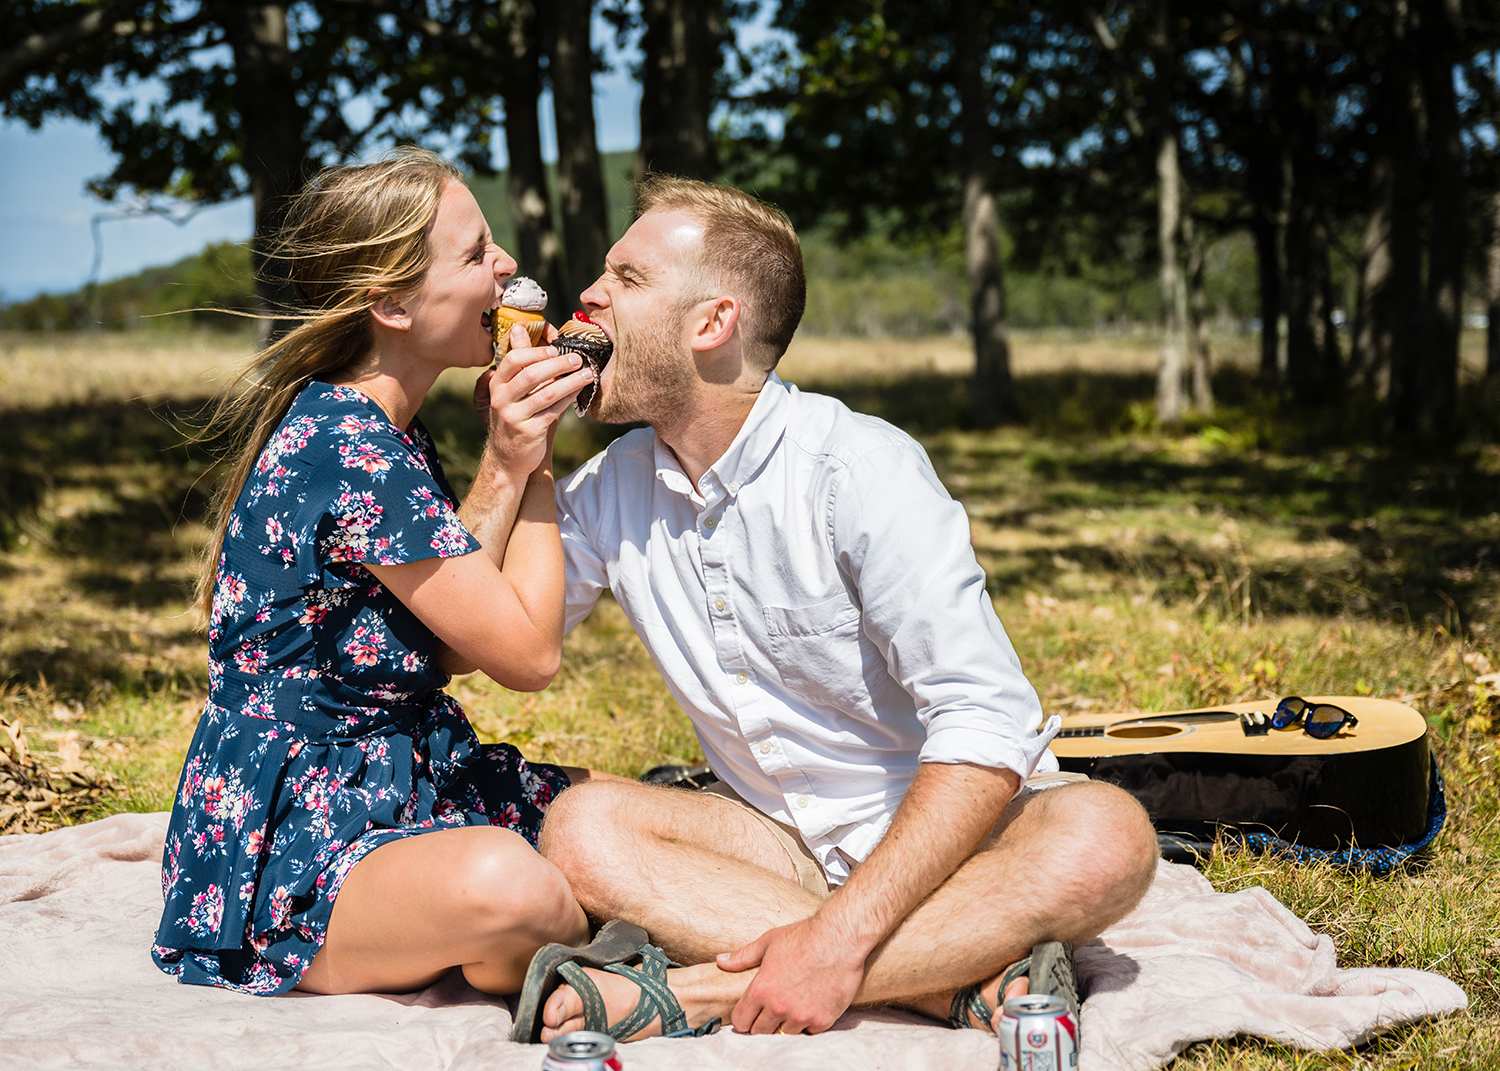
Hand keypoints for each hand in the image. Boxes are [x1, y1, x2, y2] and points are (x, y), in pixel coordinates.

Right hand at [473, 322, 590, 477]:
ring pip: (545, 393)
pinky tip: (579, 391)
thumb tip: (519, 329)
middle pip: (531, 374)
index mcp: (496, 384)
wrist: (507, 457)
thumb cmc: (516, 417)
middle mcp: (501, 399)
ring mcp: (514, 416)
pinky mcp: (529, 431)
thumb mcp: (512, 391)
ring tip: (588, 373)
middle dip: (557, 364)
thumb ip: (520, 363)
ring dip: (570, 381)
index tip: (555, 348)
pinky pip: (553, 410)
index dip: (536, 351)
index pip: (513, 360)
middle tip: (577, 358)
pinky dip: (568, 399)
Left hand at [716, 914, 867, 1034]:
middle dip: (762, 1023)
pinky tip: (810, 1006)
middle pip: (760, 1032)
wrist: (840, 938)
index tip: (749, 1014)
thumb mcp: (768, 942)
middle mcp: (779, 1007)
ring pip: (784, 1034)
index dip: (743, 1018)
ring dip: (785, 1024)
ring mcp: (801, 1016)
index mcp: (761, 989)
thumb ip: (743, 956)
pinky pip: (808, 1032)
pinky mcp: (822, 1020)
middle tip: (770, 1011)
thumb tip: (721, 961)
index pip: (741, 1021)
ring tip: (792, 1006)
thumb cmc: (805, 936)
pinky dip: (808, 1024)